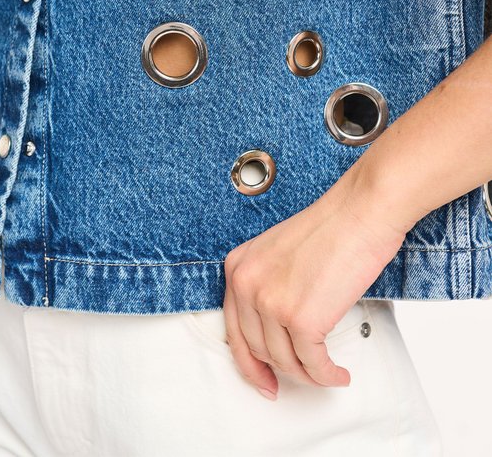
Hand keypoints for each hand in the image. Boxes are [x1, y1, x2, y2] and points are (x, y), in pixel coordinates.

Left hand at [222, 170, 406, 399]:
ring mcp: (272, 303)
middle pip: (257, 348)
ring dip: (308, 374)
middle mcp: (247, 285)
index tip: (262, 378)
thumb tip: (274, 328)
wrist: (359, 213)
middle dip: (280, 370)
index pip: (233, 329)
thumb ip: (266, 285)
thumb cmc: (330, 227)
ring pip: (285, 360)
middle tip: (298, 378)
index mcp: (238, 267)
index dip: (248, 362)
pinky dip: (327, 375)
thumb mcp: (276, 252)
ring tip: (325, 370)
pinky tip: (338, 373)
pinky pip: (313, 364)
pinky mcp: (303, 319)